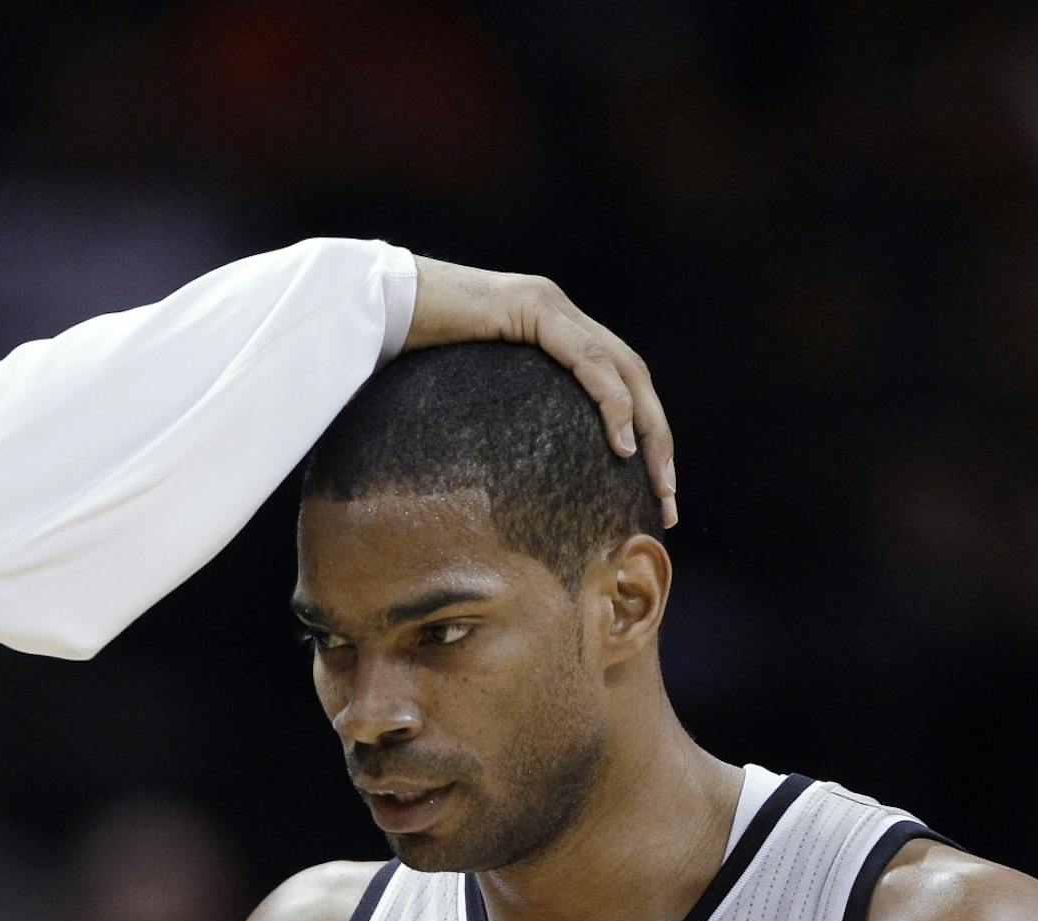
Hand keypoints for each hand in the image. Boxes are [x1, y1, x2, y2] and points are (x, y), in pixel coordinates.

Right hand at [405, 257, 677, 526]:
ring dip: (648, 430)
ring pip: (624, 369)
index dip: (641, 435)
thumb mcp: (464, 397)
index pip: (616, 383)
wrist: (370, 303)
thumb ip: (497, 420)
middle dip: (658, 442)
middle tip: (667, 501)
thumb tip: (499, 482)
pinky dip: (612, 403)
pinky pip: (588, 359)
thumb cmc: (401, 356)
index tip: (649, 490)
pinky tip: (620, 446)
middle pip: (634, 377)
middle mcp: (560, 314)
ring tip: (655, 482)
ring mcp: (549, 305)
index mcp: (550, 331)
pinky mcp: (533, 307)